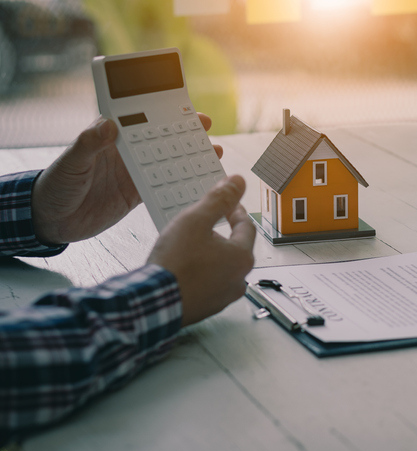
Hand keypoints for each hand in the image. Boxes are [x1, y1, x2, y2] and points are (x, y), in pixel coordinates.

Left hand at [31, 114, 223, 244]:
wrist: (51, 220)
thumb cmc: (55, 185)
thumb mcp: (70, 162)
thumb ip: (88, 144)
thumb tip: (109, 125)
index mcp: (110, 138)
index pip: (141, 120)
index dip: (164, 113)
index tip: (186, 110)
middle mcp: (125, 153)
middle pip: (160, 138)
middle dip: (185, 133)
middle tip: (207, 128)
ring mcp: (133, 173)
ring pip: (167, 161)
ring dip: (188, 157)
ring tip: (212, 154)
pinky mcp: (136, 194)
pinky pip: (163, 186)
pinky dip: (180, 183)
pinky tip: (196, 181)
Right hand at [147, 175, 255, 326]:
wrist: (153, 303)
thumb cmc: (175, 264)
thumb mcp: (195, 220)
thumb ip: (218, 200)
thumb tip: (237, 182)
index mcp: (242, 257)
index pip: (246, 226)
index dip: (235, 211)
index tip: (228, 204)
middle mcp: (239, 279)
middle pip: (235, 248)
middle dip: (221, 234)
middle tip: (204, 225)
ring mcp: (224, 296)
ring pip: (223, 267)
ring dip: (211, 255)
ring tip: (190, 246)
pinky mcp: (208, 307)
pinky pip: (209, 284)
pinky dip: (201, 273)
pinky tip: (184, 267)